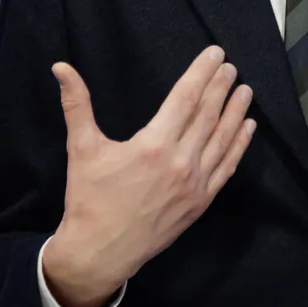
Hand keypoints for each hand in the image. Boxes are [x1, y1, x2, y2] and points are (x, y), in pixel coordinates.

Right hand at [41, 46, 254, 306]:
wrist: (100, 252)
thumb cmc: (89, 199)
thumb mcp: (82, 148)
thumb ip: (76, 104)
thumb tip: (61, 67)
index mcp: (153, 145)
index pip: (185, 98)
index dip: (201, 73)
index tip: (216, 54)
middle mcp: (179, 162)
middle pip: (208, 114)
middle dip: (221, 87)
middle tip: (231, 66)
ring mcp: (194, 184)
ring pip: (222, 139)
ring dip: (236, 112)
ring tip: (245, 90)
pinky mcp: (201, 202)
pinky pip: (226, 167)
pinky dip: (239, 145)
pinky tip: (247, 128)